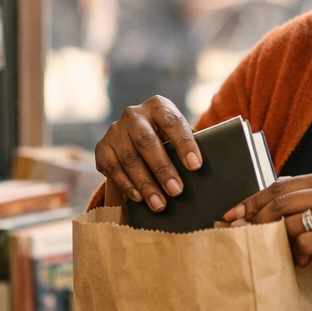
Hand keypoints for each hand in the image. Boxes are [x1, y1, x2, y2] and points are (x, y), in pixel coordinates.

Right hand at [94, 95, 201, 210]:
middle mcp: (133, 114)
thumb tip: (210, 171)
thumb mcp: (177, 135)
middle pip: (147, 142)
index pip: (172, 122)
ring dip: (146, 184)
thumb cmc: (166, 139)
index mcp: (158, 106)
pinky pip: (113, 169)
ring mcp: (115, 130)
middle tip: (177, 191)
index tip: (196, 166)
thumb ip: (190, 146)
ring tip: (160, 204)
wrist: (133, 138)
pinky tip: (139, 198)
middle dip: (163, 169)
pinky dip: (126, 185)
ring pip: (129, 159)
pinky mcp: (102, 148)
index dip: (184, 144)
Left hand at [225, 170, 311, 279]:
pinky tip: (301, 260)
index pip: (280, 184)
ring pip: (290, 222)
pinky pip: (307, 243)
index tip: (233, 212)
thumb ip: (311, 198)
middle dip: (254, 218)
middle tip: (238, 232)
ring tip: (274, 251)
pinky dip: (297, 253)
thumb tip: (270, 205)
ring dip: (277, 240)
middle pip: (280, 201)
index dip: (253, 199)